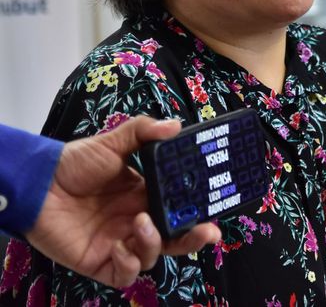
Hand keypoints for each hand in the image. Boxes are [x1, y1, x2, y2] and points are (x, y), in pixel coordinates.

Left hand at [24, 116, 221, 287]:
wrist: (37, 184)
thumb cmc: (74, 163)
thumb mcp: (112, 142)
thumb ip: (143, 132)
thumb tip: (176, 125)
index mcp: (146, 195)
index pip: (180, 207)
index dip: (198, 211)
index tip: (214, 208)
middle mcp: (138, 220)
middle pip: (175, 237)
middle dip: (195, 237)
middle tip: (207, 231)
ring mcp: (121, 242)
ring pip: (154, 255)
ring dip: (154, 243)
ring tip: (140, 223)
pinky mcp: (100, 262)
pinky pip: (126, 273)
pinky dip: (129, 263)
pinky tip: (120, 246)